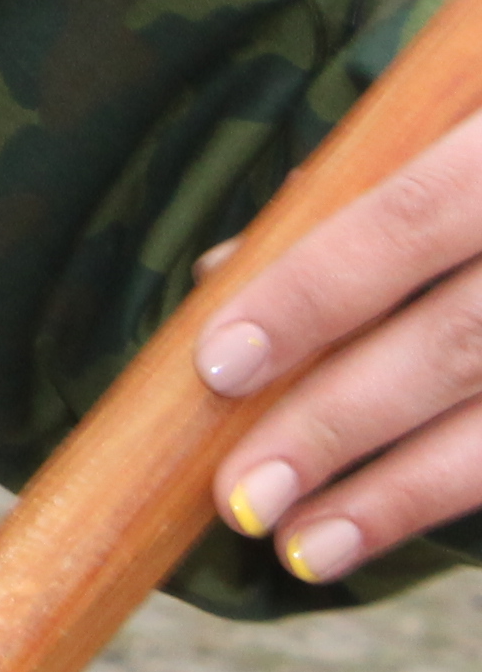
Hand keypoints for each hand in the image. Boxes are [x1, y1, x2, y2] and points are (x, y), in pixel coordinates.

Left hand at [201, 103, 481, 580]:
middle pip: (453, 342)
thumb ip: (342, 193)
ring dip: (393, 491)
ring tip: (298, 543)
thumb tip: (224, 270)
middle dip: (337, 421)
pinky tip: (365, 531)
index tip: (218, 365)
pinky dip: (442, 495)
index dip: (309, 296)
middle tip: (240, 493)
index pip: (400, 223)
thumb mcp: (440, 127)